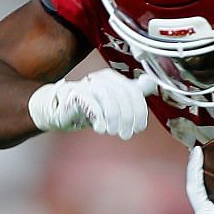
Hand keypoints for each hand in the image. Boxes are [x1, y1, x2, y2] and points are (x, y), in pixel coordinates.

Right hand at [27, 68, 153, 138]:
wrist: (61, 110)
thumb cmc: (91, 107)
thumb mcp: (114, 102)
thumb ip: (133, 92)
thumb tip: (152, 82)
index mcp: (114, 79)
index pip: (134, 92)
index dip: (140, 112)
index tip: (138, 128)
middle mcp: (102, 78)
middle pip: (123, 95)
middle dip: (127, 118)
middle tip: (125, 134)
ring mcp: (87, 85)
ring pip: (108, 97)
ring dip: (114, 118)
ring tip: (112, 132)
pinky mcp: (74, 94)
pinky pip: (90, 103)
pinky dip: (98, 117)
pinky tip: (99, 128)